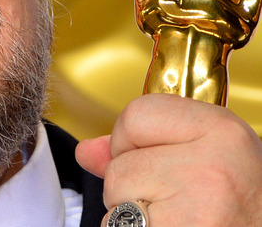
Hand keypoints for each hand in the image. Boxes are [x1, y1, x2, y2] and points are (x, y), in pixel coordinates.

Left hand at [76, 94, 261, 225]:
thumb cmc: (244, 209)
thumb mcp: (210, 161)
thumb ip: (146, 148)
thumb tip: (87, 150)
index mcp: (223, 133)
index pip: (135, 114)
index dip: (131, 142)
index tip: (156, 161)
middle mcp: (210, 166)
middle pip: (120, 163)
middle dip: (132, 185)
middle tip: (176, 202)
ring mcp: (193, 207)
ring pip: (115, 197)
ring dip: (131, 214)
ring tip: (176, 219)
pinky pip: (115, 226)